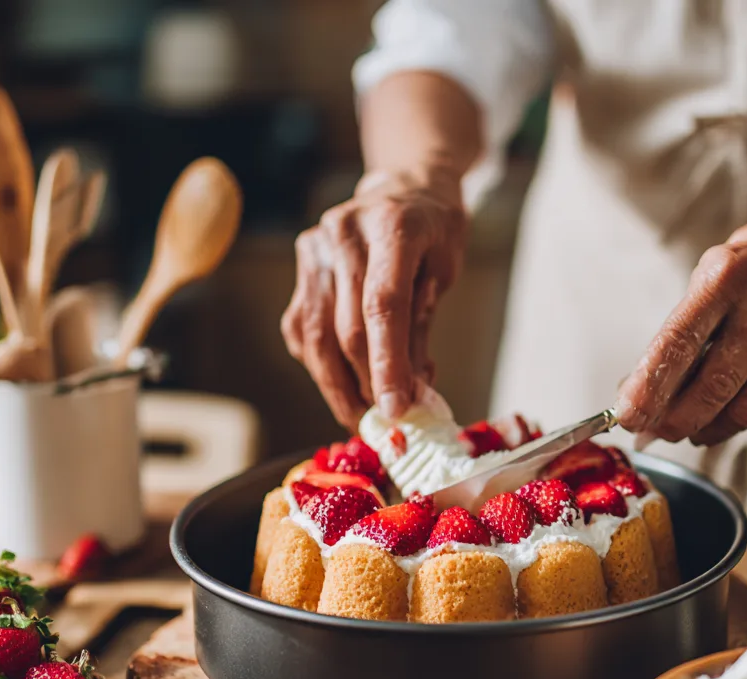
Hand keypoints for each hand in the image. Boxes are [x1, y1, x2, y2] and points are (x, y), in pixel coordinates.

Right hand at [281, 167, 466, 429]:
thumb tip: (411, 394)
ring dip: (336, 385)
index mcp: (391, 226)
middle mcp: (344, 232)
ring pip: (316, 335)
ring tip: (361, 416)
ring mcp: (315, 248)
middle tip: (385, 422)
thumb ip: (421, 327)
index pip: (383, 305)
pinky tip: (343, 382)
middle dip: (365, 384)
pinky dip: (321, 364)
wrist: (404, 188)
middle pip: (346, 327)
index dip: (388, 364)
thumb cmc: (434, 232)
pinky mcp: (302, 268)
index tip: (397, 410)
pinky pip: (303, 329)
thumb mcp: (444, 272)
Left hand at [614, 188, 746, 446]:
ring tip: (686, 425)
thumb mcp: (719, 268)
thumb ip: (686, 324)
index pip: (679, 342)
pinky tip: (733, 404)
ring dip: (707, 428)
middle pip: (715, 386)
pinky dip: (745, 417)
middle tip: (652, 431)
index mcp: (729, 276)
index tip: (628, 415)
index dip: (650, 386)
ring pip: (745, 409)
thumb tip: (642, 385)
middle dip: (675, 420)